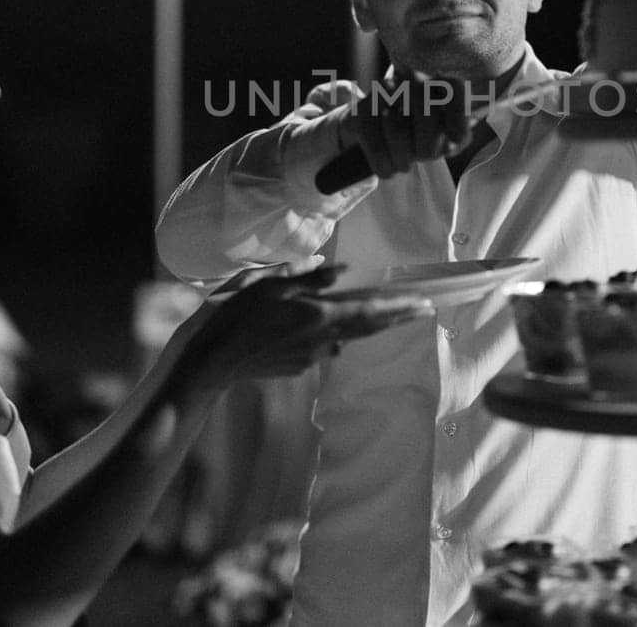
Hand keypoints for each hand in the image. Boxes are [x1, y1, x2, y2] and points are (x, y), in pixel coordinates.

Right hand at [189, 266, 432, 382]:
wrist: (211, 360)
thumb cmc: (234, 314)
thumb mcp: (269, 282)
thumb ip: (308, 276)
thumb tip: (340, 270)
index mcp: (318, 315)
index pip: (370, 311)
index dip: (400, 308)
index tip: (425, 304)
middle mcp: (321, 340)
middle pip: (367, 328)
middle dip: (396, 318)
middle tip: (421, 309)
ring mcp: (310, 358)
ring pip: (344, 337)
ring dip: (360, 325)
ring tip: (373, 312)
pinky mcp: (297, 368)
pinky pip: (320, 347)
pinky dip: (326, 334)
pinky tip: (313, 326)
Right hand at [336, 76, 473, 180]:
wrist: (372, 131)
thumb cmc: (416, 134)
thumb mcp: (444, 136)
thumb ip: (458, 137)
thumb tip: (451, 143)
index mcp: (437, 83)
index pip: (454, 88)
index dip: (457, 117)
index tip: (452, 143)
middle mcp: (411, 79)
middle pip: (428, 116)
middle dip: (427, 149)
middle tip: (421, 156)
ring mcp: (382, 93)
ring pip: (399, 131)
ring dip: (405, 161)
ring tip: (404, 162)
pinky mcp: (361, 111)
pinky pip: (376, 147)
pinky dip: (386, 167)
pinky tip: (388, 167)